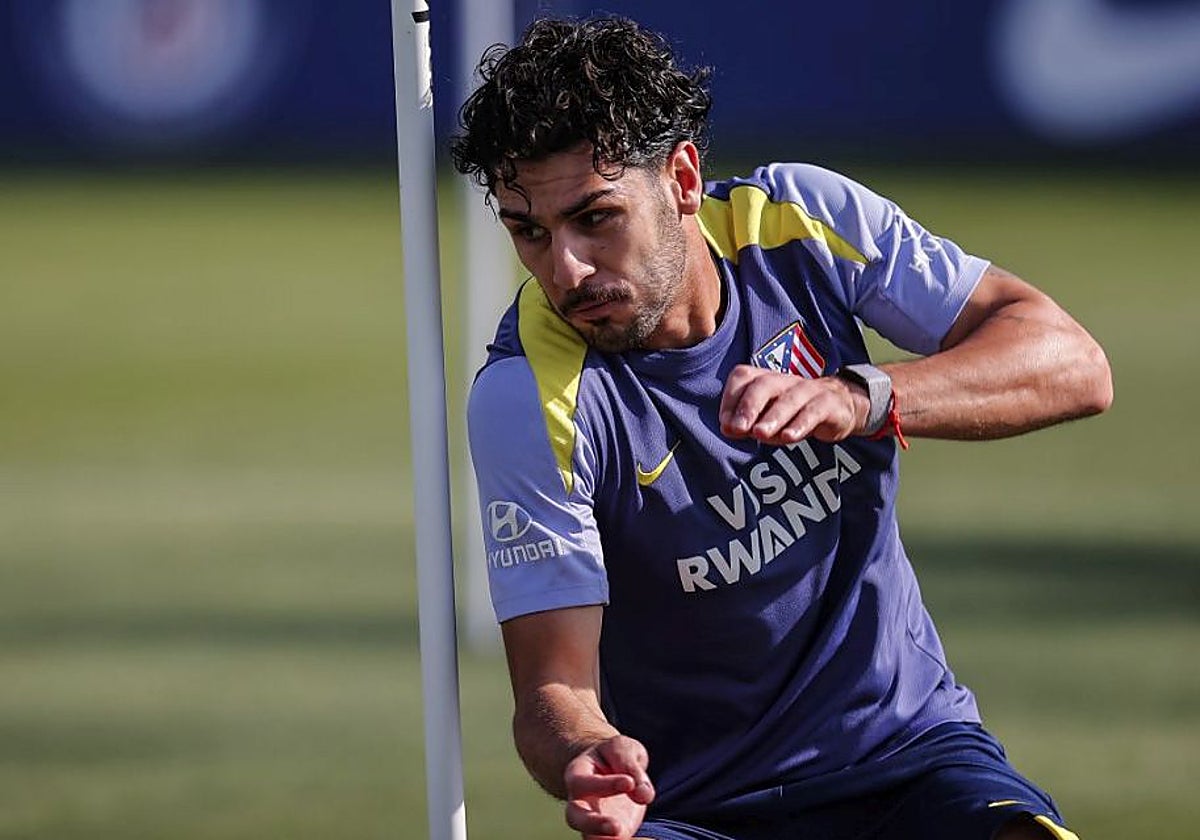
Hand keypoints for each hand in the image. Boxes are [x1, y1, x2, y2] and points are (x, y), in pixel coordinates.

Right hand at [563, 735, 654, 839]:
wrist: (610, 768)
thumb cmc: (614, 755)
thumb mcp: (622, 749)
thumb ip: (630, 766)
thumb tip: (643, 796)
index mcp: (577, 775)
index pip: (583, 783)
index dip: (606, 784)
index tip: (629, 782)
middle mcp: (580, 802)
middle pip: (575, 818)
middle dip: (594, 825)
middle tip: (617, 828)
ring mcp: (593, 823)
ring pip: (592, 839)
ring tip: (628, 834)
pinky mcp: (609, 836)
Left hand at [719, 364, 868, 444]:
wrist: (840, 408)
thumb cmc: (794, 414)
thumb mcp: (767, 419)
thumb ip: (746, 423)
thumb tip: (727, 428)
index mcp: (766, 379)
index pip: (743, 377)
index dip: (730, 399)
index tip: (726, 424)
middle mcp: (785, 381)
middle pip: (764, 384)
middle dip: (748, 406)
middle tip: (738, 428)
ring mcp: (809, 390)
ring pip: (789, 399)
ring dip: (773, 417)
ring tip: (760, 434)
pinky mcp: (829, 404)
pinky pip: (814, 411)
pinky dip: (800, 424)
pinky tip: (789, 438)